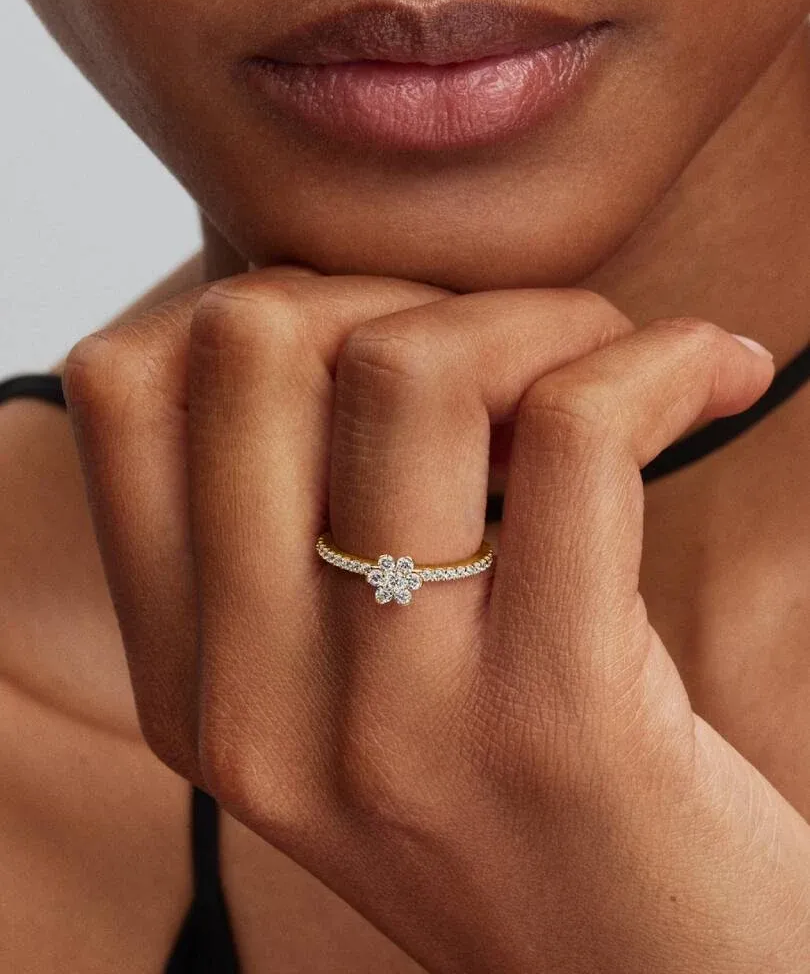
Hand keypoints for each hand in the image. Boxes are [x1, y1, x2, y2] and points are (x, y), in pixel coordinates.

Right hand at [63, 266, 809, 972]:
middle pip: (251, 342)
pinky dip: (661, 361)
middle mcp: (256, 706)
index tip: (382, 349)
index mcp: (192, 685)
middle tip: (510, 353)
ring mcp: (393, 724)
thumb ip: (302, 534)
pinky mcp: (557, 721)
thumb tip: (356, 310)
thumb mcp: (352, 691)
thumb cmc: (517, 810)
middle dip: (401, 294)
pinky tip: (716, 377)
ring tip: (614, 369)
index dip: (262, 310)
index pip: (126, 390)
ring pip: (410, 368)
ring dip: (540, 317)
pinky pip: (577, 430)